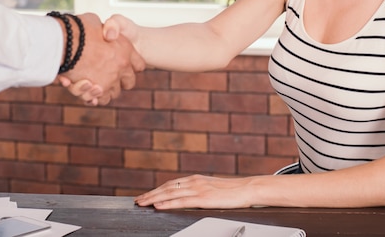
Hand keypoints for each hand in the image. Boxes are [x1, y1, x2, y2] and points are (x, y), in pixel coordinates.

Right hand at [55, 13, 144, 104]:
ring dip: (105, 89)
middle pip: (129, 82)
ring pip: (114, 93)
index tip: (121, 63)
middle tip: (106, 74)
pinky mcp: (96, 91)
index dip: (131, 64)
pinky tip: (85, 87)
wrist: (65, 40)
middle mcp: (121, 67)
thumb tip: (108, 34)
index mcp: (126, 50)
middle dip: (120, 80)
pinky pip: (99, 99)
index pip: (139, 65)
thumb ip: (107, 29)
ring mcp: (110, 80)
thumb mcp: (98, 22)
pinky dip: (93, 97)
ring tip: (92, 82)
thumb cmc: (80, 28)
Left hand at [134, 174, 252, 208]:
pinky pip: (181, 201)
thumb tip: (187, 197)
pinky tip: (158, 205)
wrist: (247, 190)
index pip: (171, 184)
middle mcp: (194, 182)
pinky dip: (168, 202)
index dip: (156, 190)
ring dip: (153, 198)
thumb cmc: (232, 192)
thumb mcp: (211, 188)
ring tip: (142, 203)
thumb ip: (199, 191)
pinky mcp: (203, 198)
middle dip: (150, 194)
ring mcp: (198, 189)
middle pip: (166, 187)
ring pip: (170, 193)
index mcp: (195, 179)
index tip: (145, 195)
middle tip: (137, 201)